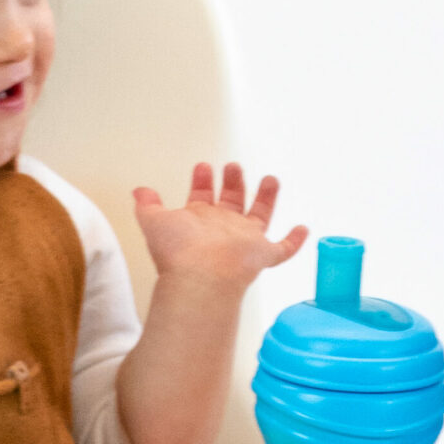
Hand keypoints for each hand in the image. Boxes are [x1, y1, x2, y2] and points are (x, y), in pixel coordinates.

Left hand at [129, 162, 305, 286]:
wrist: (200, 276)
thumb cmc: (178, 252)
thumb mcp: (154, 221)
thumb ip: (147, 205)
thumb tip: (140, 191)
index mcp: (199, 222)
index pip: (202, 198)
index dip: (202, 181)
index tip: (203, 166)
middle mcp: (223, 230)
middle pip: (232, 202)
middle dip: (232, 182)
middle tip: (232, 166)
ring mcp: (244, 242)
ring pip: (260, 216)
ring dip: (266, 197)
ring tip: (271, 179)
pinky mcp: (263, 254)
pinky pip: (283, 249)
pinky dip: (294, 240)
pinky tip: (303, 228)